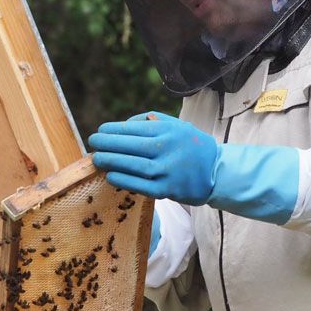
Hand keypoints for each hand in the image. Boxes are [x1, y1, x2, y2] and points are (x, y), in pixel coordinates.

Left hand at [89, 111, 218, 205]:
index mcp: (168, 130)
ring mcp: (167, 170)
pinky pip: (140, 185)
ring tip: (97, 159)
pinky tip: (111, 175)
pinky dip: (124, 180)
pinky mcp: (167, 189)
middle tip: (93, 143)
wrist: (217, 172)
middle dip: (107, 144)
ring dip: (111, 161)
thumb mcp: (177, 125)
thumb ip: (153, 121)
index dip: (113, 130)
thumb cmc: (191, 145)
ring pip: (133, 165)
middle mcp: (167, 149)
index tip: (100, 131)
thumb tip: (124, 124)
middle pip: (130, 145)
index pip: (134, 128)